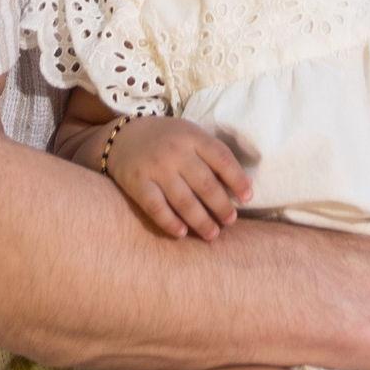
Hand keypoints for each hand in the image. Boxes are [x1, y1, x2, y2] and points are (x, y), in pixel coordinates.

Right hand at [103, 116, 253, 240]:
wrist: (122, 136)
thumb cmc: (166, 139)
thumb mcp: (189, 135)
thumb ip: (209, 154)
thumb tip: (237, 186)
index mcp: (192, 136)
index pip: (221, 158)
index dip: (237, 179)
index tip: (247, 198)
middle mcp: (175, 151)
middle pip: (205, 183)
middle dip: (221, 206)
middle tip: (231, 221)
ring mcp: (155, 168)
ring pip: (184, 200)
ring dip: (202, 221)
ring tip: (213, 234)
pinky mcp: (137, 184)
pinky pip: (156, 208)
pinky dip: (170, 222)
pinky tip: (182, 233)